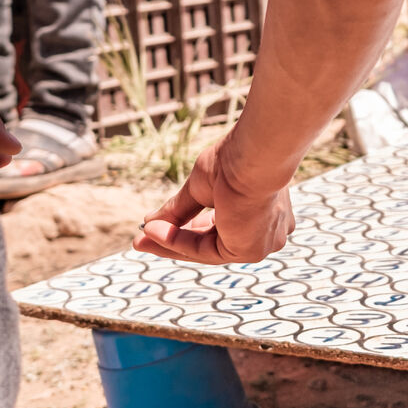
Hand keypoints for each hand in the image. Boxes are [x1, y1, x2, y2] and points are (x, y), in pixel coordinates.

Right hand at [132, 135, 295, 264]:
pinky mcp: (250, 251)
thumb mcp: (202, 186)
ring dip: (170, 243)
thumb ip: (181, 208)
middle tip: (143, 237)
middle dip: (173, 240)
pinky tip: (154, 233)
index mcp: (263, 211)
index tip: (158, 226)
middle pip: (212, 241)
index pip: (221, 226)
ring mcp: (261, 242)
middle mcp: (267, 230)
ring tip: (140, 238)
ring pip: (207, 249)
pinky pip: (206, 251)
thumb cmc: (236, 161)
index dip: (187, 228)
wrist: (253, 157)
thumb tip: (150, 222)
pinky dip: (177, 243)